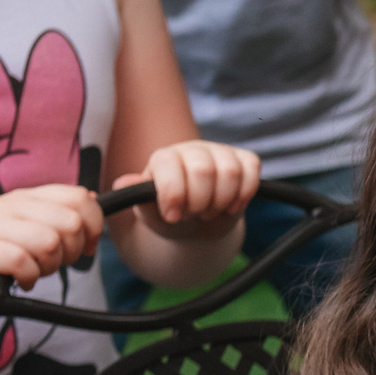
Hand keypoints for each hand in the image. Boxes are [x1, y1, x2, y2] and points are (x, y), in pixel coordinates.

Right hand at [0, 184, 102, 301]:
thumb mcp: (22, 227)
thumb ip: (54, 215)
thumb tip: (93, 200)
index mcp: (25, 198)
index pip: (80, 197)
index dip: (93, 226)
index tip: (83, 248)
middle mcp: (9, 205)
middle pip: (71, 222)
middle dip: (71, 251)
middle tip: (51, 264)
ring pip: (49, 242)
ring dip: (49, 267)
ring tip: (31, 272)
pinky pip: (22, 262)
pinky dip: (28, 277)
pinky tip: (18, 281)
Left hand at [120, 140, 260, 238]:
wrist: (197, 224)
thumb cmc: (171, 217)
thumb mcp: (150, 213)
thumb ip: (138, 198)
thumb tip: (123, 183)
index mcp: (164, 159)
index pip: (170, 166)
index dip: (173, 195)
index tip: (172, 216)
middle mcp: (192, 150)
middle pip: (203, 170)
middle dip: (200, 202)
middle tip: (194, 214)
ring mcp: (220, 152)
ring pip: (230, 171)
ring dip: (222, 201)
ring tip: (211, 211)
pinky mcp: (244, 160)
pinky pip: (252, 168)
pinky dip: (245, 193)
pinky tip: (231, 206)